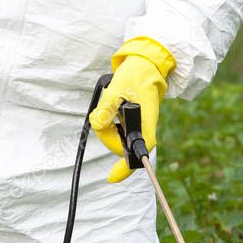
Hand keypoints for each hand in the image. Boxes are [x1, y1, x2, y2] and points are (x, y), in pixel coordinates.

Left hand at [90, 38, 174, 182]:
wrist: (143, 65)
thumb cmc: (135, 75)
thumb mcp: (117, 89)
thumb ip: (106, 109)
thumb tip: (96, 125)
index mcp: (146, 122)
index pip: (139, 151)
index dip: (126, 167)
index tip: (111, 178)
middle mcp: (143, 127)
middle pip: (119, 145)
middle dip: (105, 133)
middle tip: (103, 111)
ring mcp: (136, 126)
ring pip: (114, 136)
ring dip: (105, 123)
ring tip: (109, 102)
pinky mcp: (129, 122)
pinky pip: (113, 128)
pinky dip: (106, 120)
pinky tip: (110, 105)